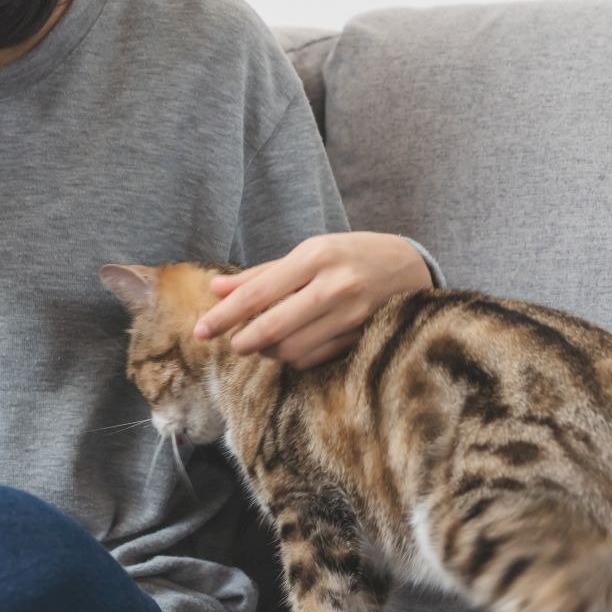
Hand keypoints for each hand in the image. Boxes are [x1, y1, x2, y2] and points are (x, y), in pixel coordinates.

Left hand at [193, 233, 431, 368]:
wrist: (410, 266)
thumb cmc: (350, 255)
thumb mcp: (308, 252)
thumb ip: (261, 274)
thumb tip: (215, 289)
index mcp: (315, 256)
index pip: (257, 293)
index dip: (223, 316)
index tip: (201, 330)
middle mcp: (334, 286)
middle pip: (272, 328)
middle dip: (243, 341)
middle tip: (231, 344)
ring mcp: (351, 315)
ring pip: (291, 350)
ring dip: (268, 351)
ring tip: (262, 342)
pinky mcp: (360, 337)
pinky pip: (313, 359)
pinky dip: (293, 358)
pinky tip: (289, 347)